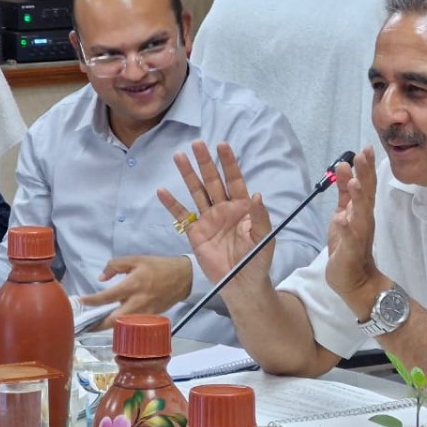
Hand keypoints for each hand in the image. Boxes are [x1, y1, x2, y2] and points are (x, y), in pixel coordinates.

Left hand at [79, 255, 192, 327]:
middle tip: (84, 326)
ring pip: (122, 326)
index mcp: (132, 285)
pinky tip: (113, 323)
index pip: (106, 297)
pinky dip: (122, 325)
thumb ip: (115, 266)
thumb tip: (101, 278)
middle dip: (96, 325)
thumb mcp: (136, 259)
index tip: (81, 301)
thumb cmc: (158, 266)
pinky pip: (132, 325)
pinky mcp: (150, 318)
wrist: (183, 277)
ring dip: (107, 327)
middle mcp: (137, 302)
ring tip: (95, 326)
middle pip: (112, 320)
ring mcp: (144, 313)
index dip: (91, 301)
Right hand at [157, 140, 274, 292]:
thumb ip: (260, 217)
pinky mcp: (196, 233)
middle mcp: (224, 208)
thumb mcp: (264, 238)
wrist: (242, 283)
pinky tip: (162, 191)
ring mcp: (208, 219)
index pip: (234, 180)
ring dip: (188, 175)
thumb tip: (258, 195)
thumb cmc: (257, 259)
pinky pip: (182, 216)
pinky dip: (172, 204)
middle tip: (197, 144)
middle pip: (212, 181)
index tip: (222, 145)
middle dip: (205, 162)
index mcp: (242, 206)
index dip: (229, 163)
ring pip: (196, 192)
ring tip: (179, 156)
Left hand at [324, 146, 383, 316]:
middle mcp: (364, 220)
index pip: (365, 184)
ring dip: (358, 198)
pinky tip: (344, 220)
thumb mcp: (344, 213)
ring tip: (354, 182)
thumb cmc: (348, 245)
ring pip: (360, 214)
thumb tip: (344, 166)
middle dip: (365, 174)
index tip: (365, 148)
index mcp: (361, 210)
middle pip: (366, 194)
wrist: (355, 279)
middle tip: (364, 154)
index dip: (365, 167)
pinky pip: (350, 239)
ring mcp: (358, 235)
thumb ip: (345, 192)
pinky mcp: (350, 251)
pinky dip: (348, 230)